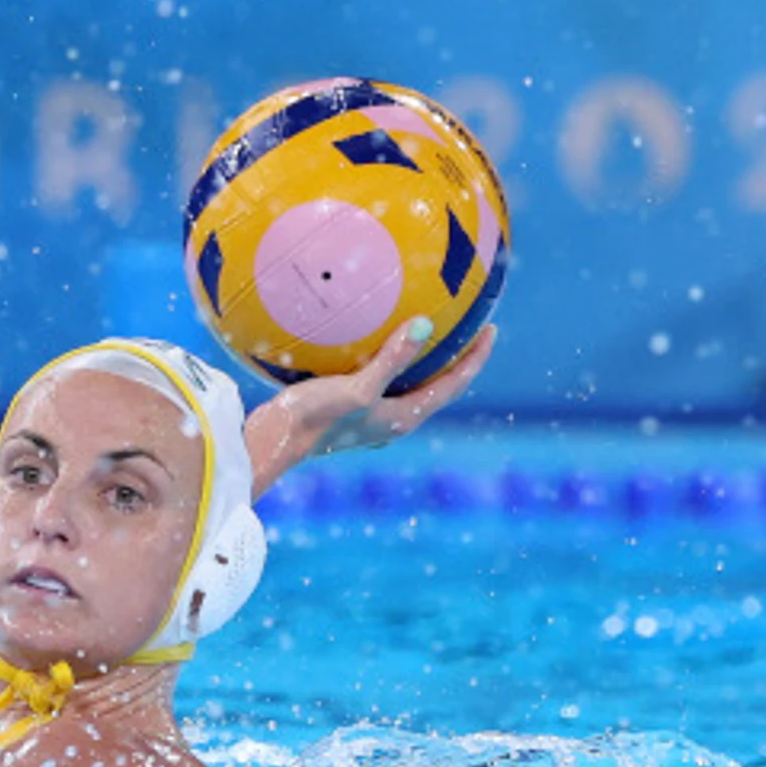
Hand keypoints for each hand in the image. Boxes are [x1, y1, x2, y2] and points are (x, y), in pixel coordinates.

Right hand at [242, 317, 496, 495]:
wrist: (274, 442)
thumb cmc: (315, 419)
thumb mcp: (357, 387)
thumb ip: (392, 358)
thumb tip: (425, 325)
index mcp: (404, 417)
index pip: (453, 384)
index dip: (475, 358)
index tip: (491, 329)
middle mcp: (394, 420)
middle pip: (438, 385)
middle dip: (457, 358)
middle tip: (470, 328)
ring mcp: (372, 417)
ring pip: (411, 384)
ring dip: (424, 360)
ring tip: (430, 332)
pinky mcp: (350, 410)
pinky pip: (382, 379)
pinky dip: (390, 360)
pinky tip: (373, 339)